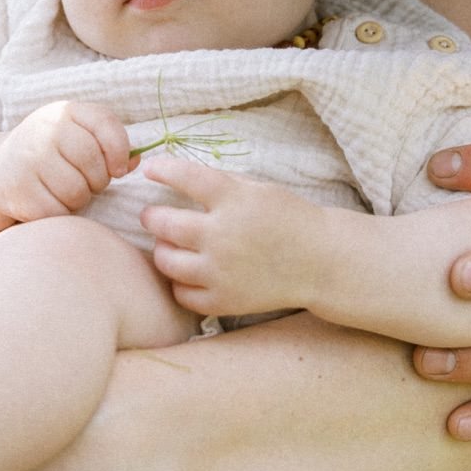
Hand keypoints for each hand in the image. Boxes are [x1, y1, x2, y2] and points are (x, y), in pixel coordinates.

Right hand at [0, 99, 134, 221]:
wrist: (0, 168)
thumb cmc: (53, 152)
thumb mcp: (79, 135)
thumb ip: (109, 143)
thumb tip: (134, 162)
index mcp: (65, 112)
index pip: (104, 123)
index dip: (119, 149)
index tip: (118, 170)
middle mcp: (44, 130)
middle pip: (92, 162)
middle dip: (98, 181)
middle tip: (88, 183)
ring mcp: (28, 160)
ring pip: (77, 191)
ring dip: (80, 199)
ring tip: (67, 191)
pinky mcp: (19, 191)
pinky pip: (58, 211)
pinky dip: (61, 213)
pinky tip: (50, 201)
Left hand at [139, 155, 321, 314]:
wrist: (320, 262)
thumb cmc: (289, 219)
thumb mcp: (259, 189)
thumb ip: (221, 185)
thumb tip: (178, 178)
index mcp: (235, 199)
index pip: (186, 177)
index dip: (162, 170)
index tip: (150, 169)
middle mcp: (223, 235)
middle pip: (164, 224)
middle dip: (150, 217)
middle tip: (151, 216)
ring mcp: (221, 271)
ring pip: (166, 261)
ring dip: (162, 250)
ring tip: (168, 245)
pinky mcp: (225, 300)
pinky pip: (182, 294)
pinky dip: (179, 283)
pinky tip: (186, 274)